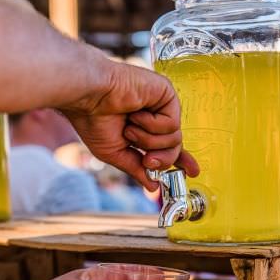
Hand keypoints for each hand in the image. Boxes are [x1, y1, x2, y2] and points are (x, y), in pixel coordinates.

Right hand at [61, 59, 199, 190]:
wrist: (87, 98)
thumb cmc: (93, 120)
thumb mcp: (115, 154)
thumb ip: (136, 168)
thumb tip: (153, 186)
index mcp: (143, 128)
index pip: (168, 146)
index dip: (181, 159)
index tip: (192, 171)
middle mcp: (155, 115)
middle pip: (175, 147)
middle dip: (163, 158)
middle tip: (147, 159)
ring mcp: (161, 104)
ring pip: (174, 138)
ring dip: (149, 140)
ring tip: (130, 127)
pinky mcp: (166, 93)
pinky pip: (172, 124)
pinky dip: (152, 125)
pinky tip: (137, 114)